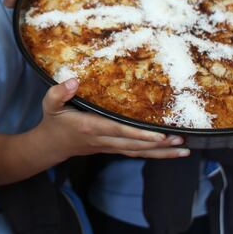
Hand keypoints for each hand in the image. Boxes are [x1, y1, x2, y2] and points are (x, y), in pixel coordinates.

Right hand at [39, 78, 188, 158]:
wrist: (51, 146)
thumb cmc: (53, 122)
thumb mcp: (50, 104)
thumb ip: (59, 92)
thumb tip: (74, 80)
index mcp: (90, 127)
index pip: (118, 131)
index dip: (139, 134)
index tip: (158, 134)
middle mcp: (103, 139)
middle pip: (135, 145)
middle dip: (158, 144)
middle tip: (180, 139)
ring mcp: (109, 146)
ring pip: (138, 152)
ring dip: (161, 152)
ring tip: (182, 148)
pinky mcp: (112, 148)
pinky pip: (136, 153)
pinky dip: (154, 153)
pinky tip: (170, 152)